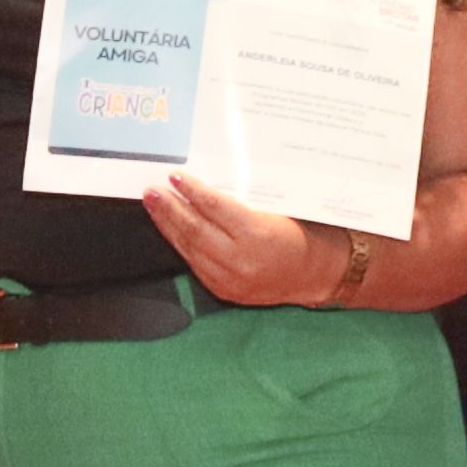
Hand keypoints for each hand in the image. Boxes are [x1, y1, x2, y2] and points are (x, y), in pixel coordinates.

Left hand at [136, 172, 351, 309]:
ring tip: (154, 205)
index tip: (175, 177)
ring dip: (168, 225)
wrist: (313, 274)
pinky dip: (180, 243)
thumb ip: (243, 199)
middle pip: (195, 230)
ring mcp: (230, 279)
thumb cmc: (299, 234)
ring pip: (189, 248)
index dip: (192, 191)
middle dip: (170, 208)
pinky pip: (194, 263)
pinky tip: (170, 228)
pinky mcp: (223, 289)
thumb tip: (206, 180)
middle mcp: (241, 260)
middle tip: (152, 191)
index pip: (215, 208)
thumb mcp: (278, 209)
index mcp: (258, 235)